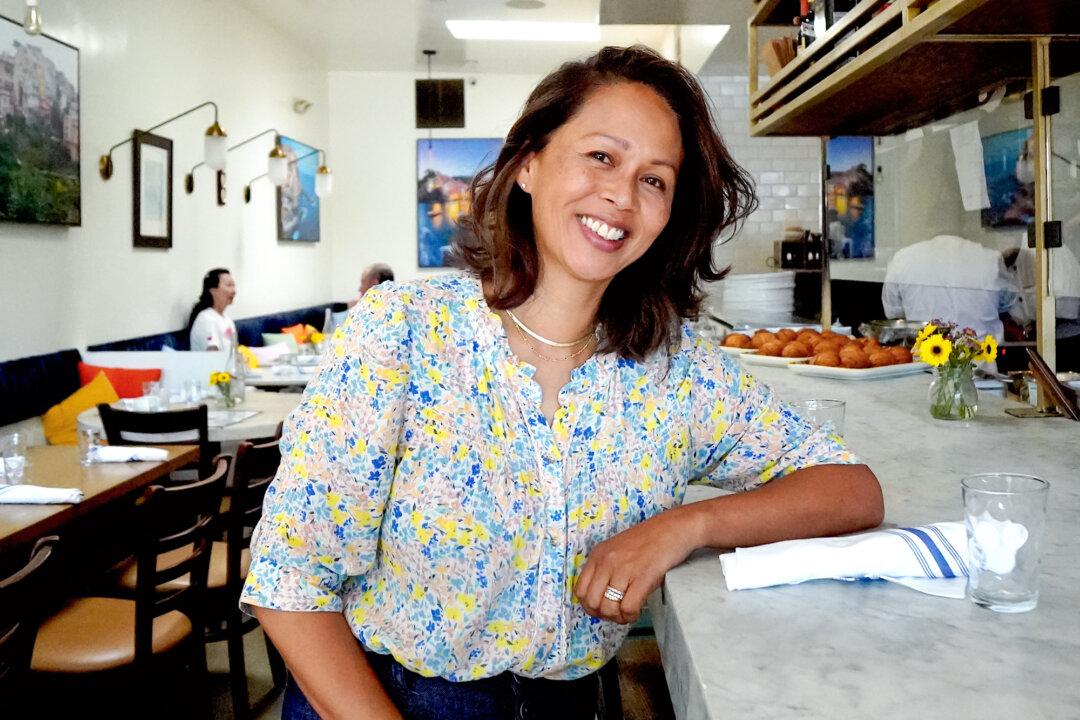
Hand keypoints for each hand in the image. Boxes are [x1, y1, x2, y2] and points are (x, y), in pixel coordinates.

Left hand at [573, 506, 699, 624]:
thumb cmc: (648, 540)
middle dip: (603, 614)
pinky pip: (628, 607)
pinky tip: (637, 611)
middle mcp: (607, 562)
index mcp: (598, 555)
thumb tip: (600, 597)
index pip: (580, 590)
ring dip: (618, 617)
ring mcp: (624, 569)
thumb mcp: (617, 550)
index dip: (589, 606)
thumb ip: (605, 568)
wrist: (673, 528)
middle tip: (616, 614)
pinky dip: (631, 615)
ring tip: (627, 613)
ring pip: (609, 608)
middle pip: (592, 602)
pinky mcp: (643, 577)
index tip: (601, 609)